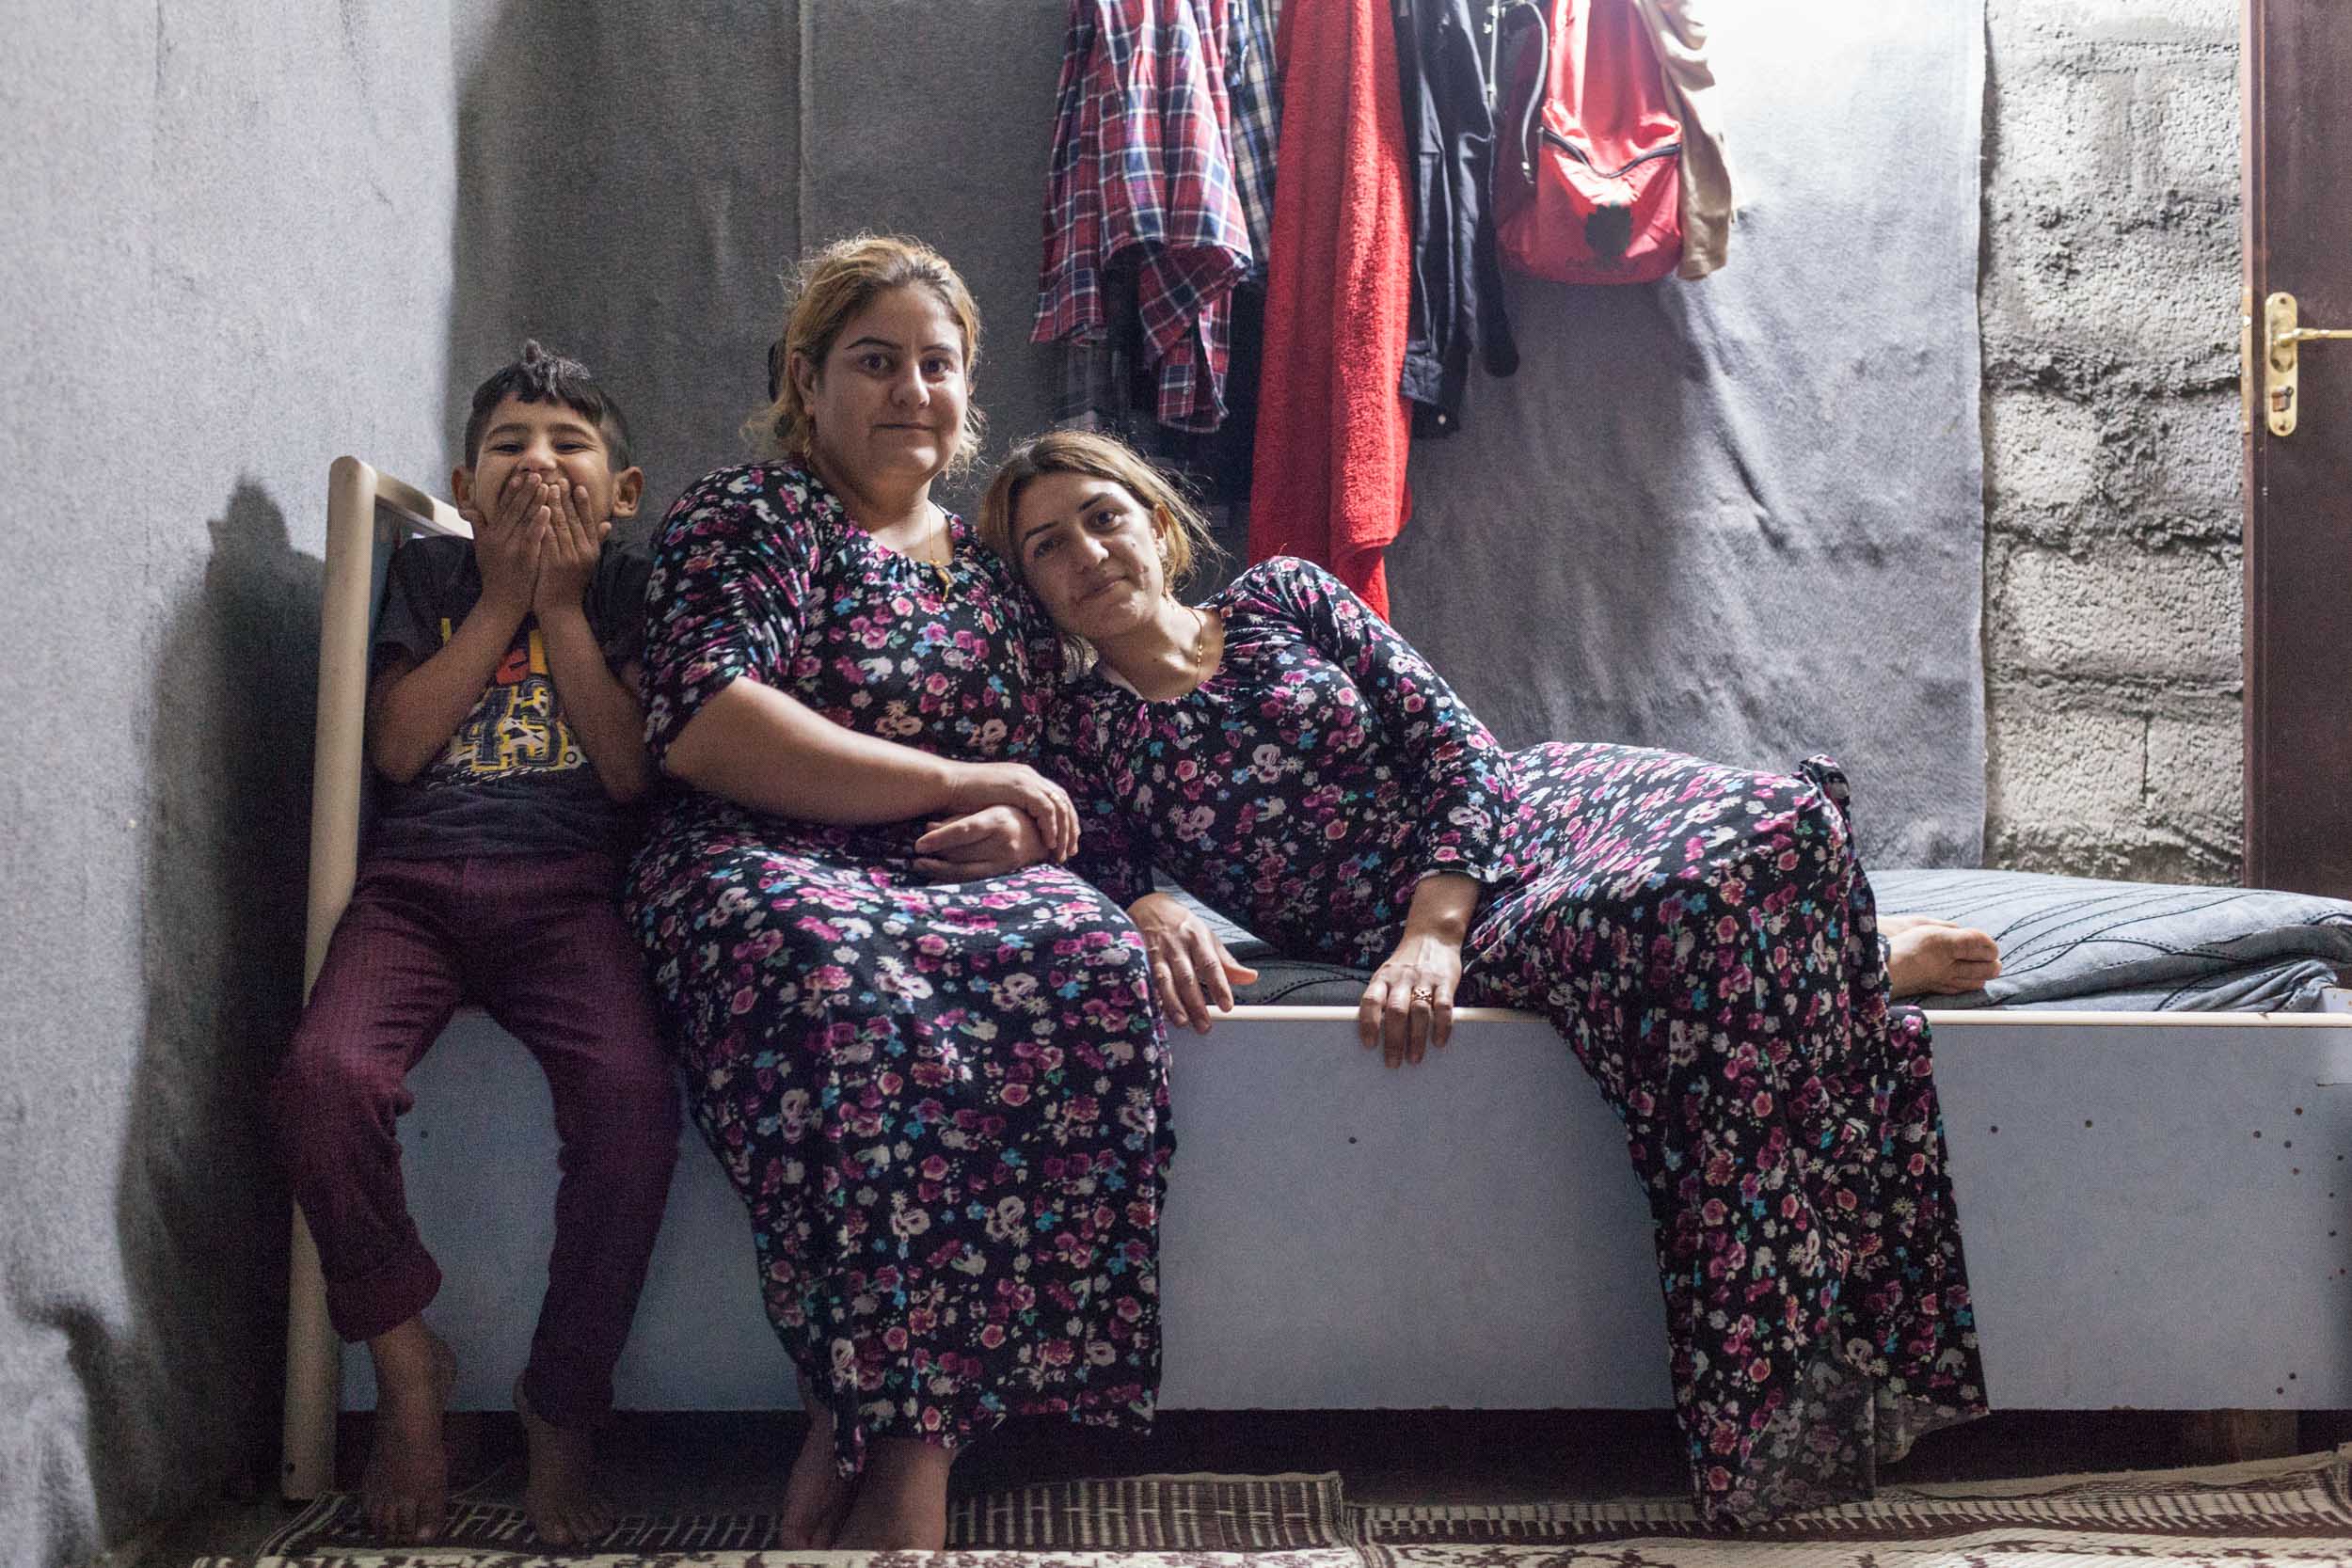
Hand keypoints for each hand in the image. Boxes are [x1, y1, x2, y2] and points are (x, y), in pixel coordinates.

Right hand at [466, 468, 547, 617]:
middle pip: (514, 509)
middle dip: (526, 490)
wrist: (500, 603)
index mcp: (490, 534)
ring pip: (523, 519)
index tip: (520, 475)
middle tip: (538, 473)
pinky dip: (538, 523)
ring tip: (546, 485)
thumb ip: (478, 527)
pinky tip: (547, 510)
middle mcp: (498, 538)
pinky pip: (531, 537)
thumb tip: (469, 508)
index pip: (502, 507)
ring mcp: (510, 548)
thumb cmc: (494, 576)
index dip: (512, 491)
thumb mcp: (481, 549)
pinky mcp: (522, 558)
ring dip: (535, 501)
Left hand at [533, 475, 609, 615]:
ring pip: (561, 526)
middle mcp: (583, 553)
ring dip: (553, 505)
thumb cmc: (571, 585)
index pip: (589, 521)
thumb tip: (608, 525)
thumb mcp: (588, 563)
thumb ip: (597, 542)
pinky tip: (536, 509)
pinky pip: (547, 538)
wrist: (561, 610)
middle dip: (566, 498)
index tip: (577, 486)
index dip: (583, 503)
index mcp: (592, 551)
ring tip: (546, 487)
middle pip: (575, 520)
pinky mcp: (554, 563)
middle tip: (559, 479)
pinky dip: (542, 522)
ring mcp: (569, 558)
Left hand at [913, 805, 1047, 879]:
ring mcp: (1005, 862)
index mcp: (998, 820)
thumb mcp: (987, 809)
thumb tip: (928, 828)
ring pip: (966, 871)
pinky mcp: (1004, 874)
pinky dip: (953, 881)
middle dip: (936, 856)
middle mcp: (1003, 843)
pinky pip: (974, 881)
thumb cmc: (1011, 815)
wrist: (1045, 834)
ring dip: (940, 870)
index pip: (964, 831)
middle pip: (962, 853)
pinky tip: (936, 879)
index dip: (939, 838)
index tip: (919, 844)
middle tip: (915, 855)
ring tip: (920, 865)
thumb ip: (959, 818)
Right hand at [942, 761, 1078, 861]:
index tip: (1065, 843)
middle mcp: (1030, 776)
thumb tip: (1016, 829)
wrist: (947, 785)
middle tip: (1070, 852)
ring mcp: (1027, 780)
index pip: (1055, 798)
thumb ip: (1008, 809)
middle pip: (1063, 802)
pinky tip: (1049, 844)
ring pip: (1060, 807)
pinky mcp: (1022, 788)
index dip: (1063, 821)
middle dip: (1070, 828)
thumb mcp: (992, 803)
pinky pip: (1047, 810)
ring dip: (1063, 832)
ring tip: (1061, 853)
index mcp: (1025, 777)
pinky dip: (1051, 828)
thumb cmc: (962, 798)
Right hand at [1129, 891, 1258, 1034]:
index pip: (1211, 965)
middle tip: (1205, 1026)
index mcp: (1197, 938)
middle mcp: (1177, 944)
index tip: (1227, 1006)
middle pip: (1187, 977)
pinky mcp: (1137, 956)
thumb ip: (1227, 962)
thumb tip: (1251, 978)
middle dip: (1197, 1004)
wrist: (1148, 905)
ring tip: (1182, 1022)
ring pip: (1164, 980)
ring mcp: (1155, 950)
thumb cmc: (1182, 925)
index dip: (1219, 986)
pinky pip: (1145, 979)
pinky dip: (1151, 996)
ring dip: (1173, 1003)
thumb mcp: (1207, 938)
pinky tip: (1156, 1011)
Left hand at [1357, 930, 1462, 1067]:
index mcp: (1383, 978)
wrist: (1432, 935)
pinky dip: (1442, 1026)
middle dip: (1393, 1040)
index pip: (1371, 1001)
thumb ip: (1381, 997)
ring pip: (1419, 1011)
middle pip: (1395, 1011)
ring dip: (1416, 1038)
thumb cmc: (1406, 962)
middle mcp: (1401, 978)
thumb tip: (1370, 1031)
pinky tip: (1439, 1041)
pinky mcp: (1445, 981)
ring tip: (1414, 1058)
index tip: (1369, 1045)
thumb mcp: (1387, 974)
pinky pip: (1443, 1006)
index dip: (1369, 1023)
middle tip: (1393, 1062)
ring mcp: (1424, 979)